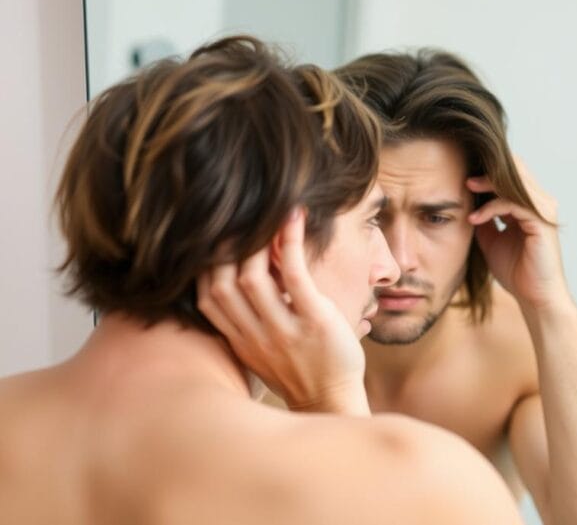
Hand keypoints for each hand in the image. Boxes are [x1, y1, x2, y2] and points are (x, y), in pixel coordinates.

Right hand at [197, 209, 369, 415]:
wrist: (334, 400)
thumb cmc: (304, 368)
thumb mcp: (266, 346)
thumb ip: (253, 314)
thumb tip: (253, 267)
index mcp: (241, 341)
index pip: (207, 298)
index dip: (206, 266)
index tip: (217, 239)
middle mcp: (256, 336)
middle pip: (222, 284)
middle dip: (227, 248)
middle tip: (242, 218)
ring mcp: (283, 330)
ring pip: (252, 278)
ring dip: (258, 241)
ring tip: (270, 213)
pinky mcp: (314, 322)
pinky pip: (295, 275)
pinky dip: (291, 243)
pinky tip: (294, 218)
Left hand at [467, 156, 572, 314]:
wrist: (534, 297)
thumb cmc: (516, 271)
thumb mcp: (491, 238)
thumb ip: (484, 218)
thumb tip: (467, 201)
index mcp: (530, 205)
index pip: (512, 175)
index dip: (488, 172)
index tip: (462, 175)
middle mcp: (540, 203)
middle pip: (515, 171)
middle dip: (487, 170)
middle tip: (463, 174)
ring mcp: (543, 211)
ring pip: (514, 183)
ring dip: (488, 183)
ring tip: (466, 186)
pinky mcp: (541, 223)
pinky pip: (512, 204)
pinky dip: (491, 207)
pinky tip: (474, 217)